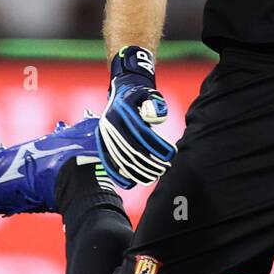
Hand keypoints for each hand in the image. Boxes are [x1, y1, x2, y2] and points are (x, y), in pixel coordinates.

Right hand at [96, 45, 175, 187]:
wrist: (122, 89)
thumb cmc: (141, 94)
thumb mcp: (150, 93)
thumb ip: (155, 104)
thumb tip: (155, 118)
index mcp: (122, 109)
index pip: (142, 132)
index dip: (157, 145)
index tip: (171, 155)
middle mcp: (110, 122)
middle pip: (132, 147)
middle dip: (150, 161)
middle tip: (165, 169)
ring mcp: (104, 133)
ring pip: (121, 157)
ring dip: (137, 170)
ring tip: (153, 177)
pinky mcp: (102, 141)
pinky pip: (108, 160)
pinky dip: (118, 174)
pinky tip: (129, 184)